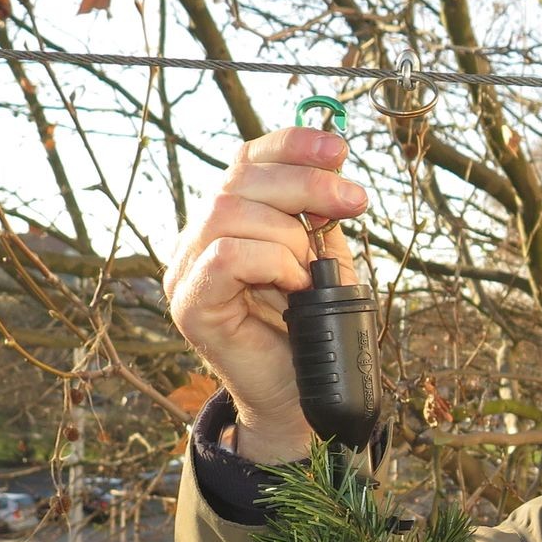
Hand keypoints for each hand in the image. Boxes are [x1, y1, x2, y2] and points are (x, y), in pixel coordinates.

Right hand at [164, 127, 368, 463]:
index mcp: (230, 217)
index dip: (292, 145)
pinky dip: (270, 263)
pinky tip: (295, 286)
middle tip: (354, 203)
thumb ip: (321, 212)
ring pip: (229, 213)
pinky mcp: (189, 305)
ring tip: (313, 271)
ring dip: (288, 235)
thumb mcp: (324, 257)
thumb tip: (334, 157)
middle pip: (240, 179)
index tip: (340, 149)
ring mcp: (187, 270)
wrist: (300, 397)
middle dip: (306, 184)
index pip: (248, 159)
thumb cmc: (311, 327)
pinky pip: (225, 258)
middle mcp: (199, 237)